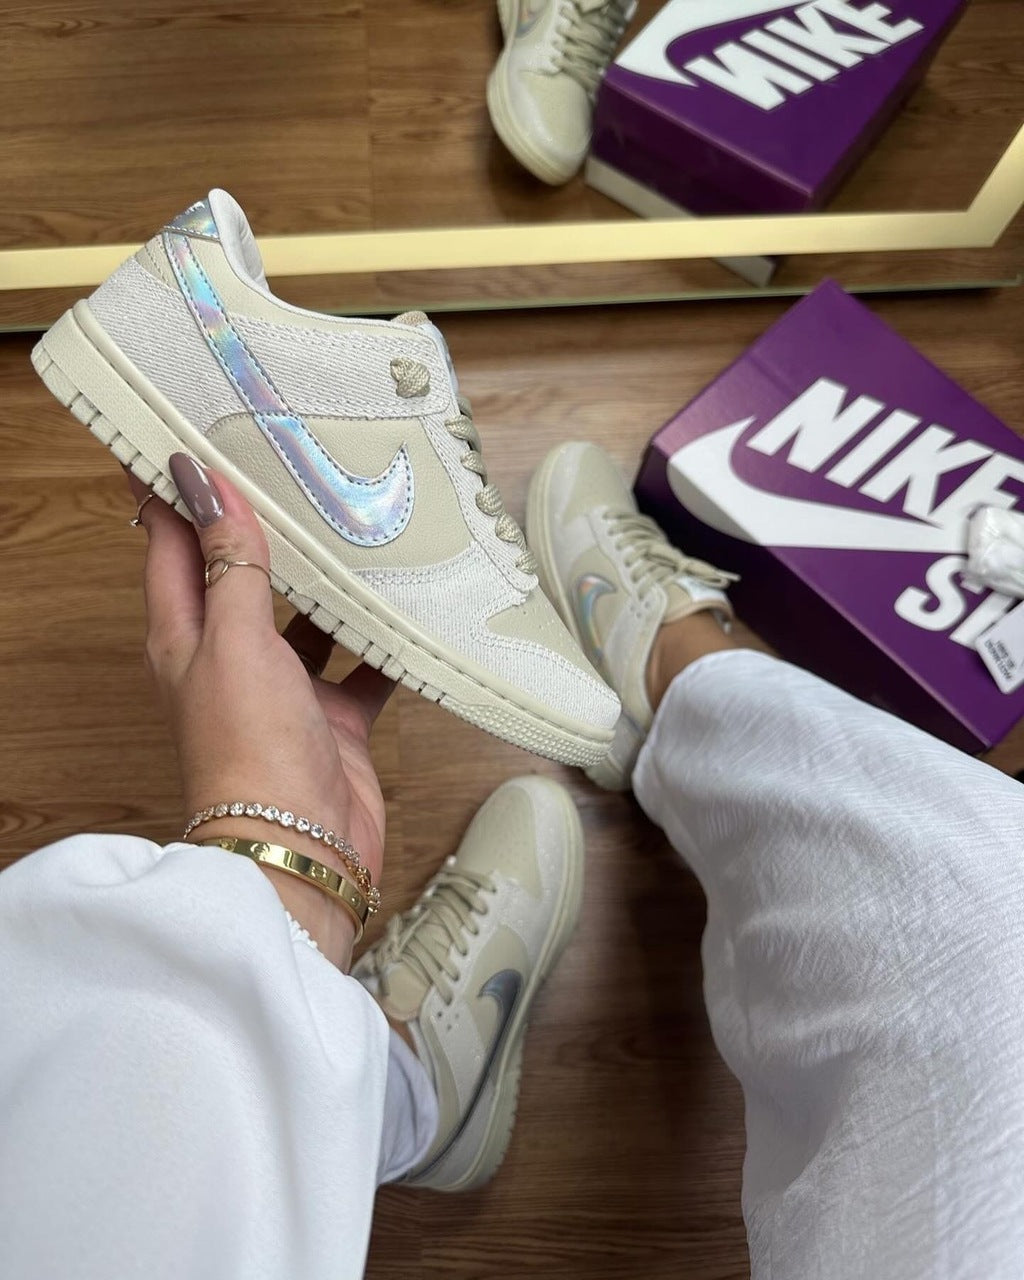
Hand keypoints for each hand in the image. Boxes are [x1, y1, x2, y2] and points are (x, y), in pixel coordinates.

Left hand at [129, 453, 393, 967]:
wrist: (301, 847)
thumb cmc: (250, 749)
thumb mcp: (234, 641)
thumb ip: (230, 564)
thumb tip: (203, 483)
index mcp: (186, 635)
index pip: (171, 544)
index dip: (177, 490)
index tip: (194, 431)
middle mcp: (231, 657)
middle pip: (242, 573)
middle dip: (266, 524)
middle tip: (299, 464)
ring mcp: (285, 689)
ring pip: (308, 617)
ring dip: (330, 580)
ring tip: (363, 524)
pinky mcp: (333, 718)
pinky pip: (361, 666)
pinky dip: (383, 642)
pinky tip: (411, 608)